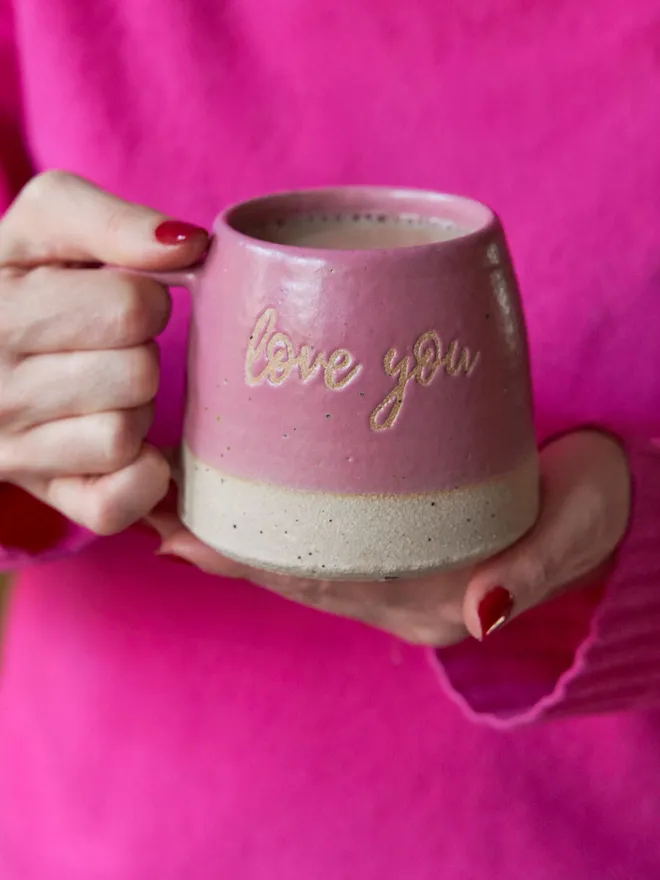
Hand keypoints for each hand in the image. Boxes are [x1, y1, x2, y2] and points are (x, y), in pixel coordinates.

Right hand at [0, 171, 206, 533]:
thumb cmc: (23, 281)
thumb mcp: (45, 225)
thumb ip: (112, 221)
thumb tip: (189, 244)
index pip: (131, 308)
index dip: (145, 299)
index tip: (120, 299)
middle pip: (136, 374)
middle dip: (141, 354)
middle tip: (110, 348)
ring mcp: (14, 448)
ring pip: (126, 435)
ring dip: (136, 410)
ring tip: (105, 391)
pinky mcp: (45, 495)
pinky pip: (114, 504)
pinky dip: (139, 478)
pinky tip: (128, 448)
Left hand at [149, 432, 629, 645]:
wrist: (601, 491)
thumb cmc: (587, 506)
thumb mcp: (574, 530)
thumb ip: (535, 567)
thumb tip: (484, 610)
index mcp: (423, 596)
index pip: (319, 583)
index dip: (249, 562)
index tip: (183, 539)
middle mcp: (392, 584)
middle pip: (289, 567)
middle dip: (217, 543)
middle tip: (148, 504)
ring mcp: (389, 557)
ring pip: (294, 547)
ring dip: (231, 525)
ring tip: (165, 490)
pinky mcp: (393, 523)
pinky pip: (317, 524)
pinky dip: (268, 508)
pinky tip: (231, 479)